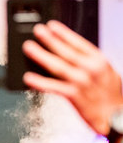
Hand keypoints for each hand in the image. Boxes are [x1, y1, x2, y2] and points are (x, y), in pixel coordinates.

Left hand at [22, 20, 122, 134]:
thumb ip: (89, 64)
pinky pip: (54, 87)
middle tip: (37, 31)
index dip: (64, 33)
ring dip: (41, 56)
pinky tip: (28, 78)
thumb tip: (68, 56)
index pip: (78, 43)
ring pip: (58, 66)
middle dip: (50, 40)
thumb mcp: (105, 73)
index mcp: (99, 60)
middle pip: (66, 51)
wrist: (118, 116)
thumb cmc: (109, 96)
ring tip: (29, 48)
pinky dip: (40, 82)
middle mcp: (91, 68)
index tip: (52, 26)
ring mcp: (82, 82)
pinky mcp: (75, 96)